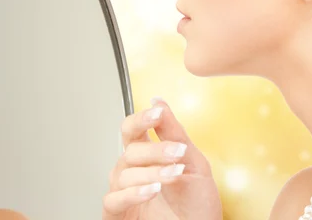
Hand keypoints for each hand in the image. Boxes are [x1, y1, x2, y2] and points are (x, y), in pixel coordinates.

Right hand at [102, 97, 222, 219]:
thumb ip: (174, 133)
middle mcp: (133, 172)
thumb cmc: (197, 206)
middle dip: (156, 150)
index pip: (133, 129)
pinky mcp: (118, 214)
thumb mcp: (193, 163)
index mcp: (147, 156)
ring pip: (124, 173)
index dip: (142, 119)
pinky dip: (132, 193)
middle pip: (130, 149)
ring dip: (152, 172)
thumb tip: (159, 102)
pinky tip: (151, 190)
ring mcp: (124, 193)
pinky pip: (114, 199)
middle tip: (178, 153)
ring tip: (174, 175)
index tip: (157, 113)